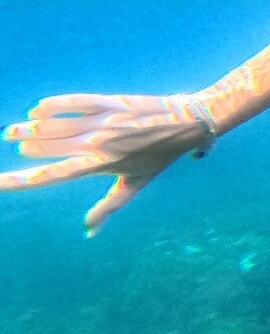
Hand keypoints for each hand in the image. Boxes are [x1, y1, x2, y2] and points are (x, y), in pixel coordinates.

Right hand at [1, 93, 215, 235]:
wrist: (188, 123)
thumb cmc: (160, 157)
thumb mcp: (135, 183)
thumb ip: (108, 206)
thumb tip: (88, 232)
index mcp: (101, 165)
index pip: (53, 175)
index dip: (20, 180)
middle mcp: (99, 144)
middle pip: (49, 145)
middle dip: (26, 143)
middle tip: (10, 139)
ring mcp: (104, 121)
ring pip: (57, 123)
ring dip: (32, 126)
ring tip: (14, 130)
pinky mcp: (112, 102)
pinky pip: (77, 101)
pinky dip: (56, 104)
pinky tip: (39, 107)